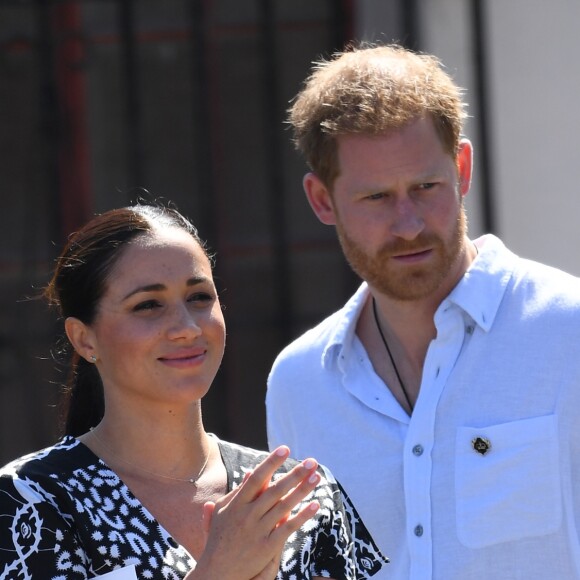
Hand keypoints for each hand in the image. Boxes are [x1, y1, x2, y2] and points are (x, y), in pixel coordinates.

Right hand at [188, 446, 320, 579]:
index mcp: (236, 504)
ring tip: (317, 477)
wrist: (217, 573)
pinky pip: (288, 528)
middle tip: (311, 461)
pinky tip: (315, 505)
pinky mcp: (267, 548)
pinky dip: (302, 516)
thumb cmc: (219, 539)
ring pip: (284, 507)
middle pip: (275, 490)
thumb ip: (238, 492)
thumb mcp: (223, 513)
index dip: (271, 462)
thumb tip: (252, 471)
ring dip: (302, 490)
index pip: (257, 478)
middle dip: (295, 474)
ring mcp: (258, 531)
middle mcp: (248, 515)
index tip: (285, 449)